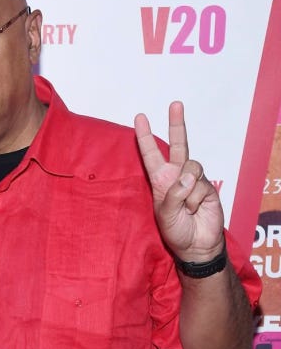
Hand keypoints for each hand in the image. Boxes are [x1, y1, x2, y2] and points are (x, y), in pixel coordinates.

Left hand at [134, 101, 224, 261]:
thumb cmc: (175, 230)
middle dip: (176, 123)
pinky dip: (196, 199)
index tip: (140, 117)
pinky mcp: (208, 186)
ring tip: (186, 207)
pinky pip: (200, 185)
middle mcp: (176, 175)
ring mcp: (193, 179)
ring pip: (191, 167)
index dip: (145, 136)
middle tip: (175, 104)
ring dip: (187, 189)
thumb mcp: (164, 214)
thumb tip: (188, 177)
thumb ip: (173, 194)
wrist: (196, 244)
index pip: (151, 154)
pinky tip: (195, 210)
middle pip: (179, 144)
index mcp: (160, 179)